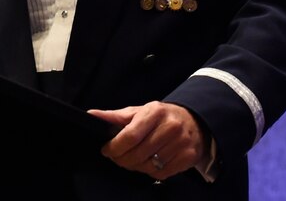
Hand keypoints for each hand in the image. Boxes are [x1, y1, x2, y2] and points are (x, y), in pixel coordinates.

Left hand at [88, 101, 206, 179]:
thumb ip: (115, 116)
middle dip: (122, 159)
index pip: (130, 135)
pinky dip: (151, 171)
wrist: (193, 121)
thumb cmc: (160, 117)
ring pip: (149, 166)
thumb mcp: (138, 111)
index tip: (106, 150)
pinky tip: (148, 162)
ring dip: (135, 166)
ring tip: (132, 159)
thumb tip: (91, 114)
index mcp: (155, 112)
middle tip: (116, 157)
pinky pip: (162, 173)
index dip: (115, 147)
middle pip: (138, 153)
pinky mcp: (188, 157)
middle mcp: (170, 127)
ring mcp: (181, 143)